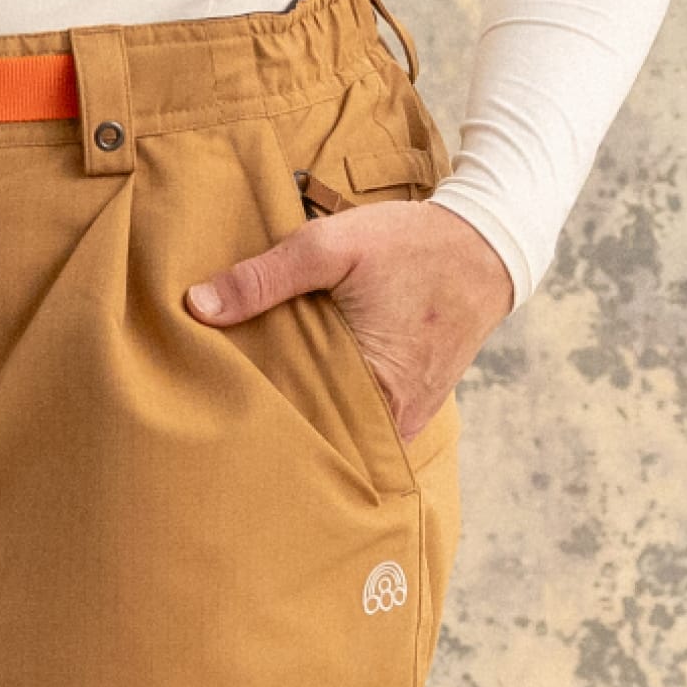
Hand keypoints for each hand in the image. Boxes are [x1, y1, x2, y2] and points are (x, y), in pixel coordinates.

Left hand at [185, 201, 513, 444]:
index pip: (298, 433)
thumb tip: (197, 305)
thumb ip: (265, 277)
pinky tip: (299, 398)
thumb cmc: (414, 244)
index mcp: (374, 391)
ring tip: (254, 412)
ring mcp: (405, 420)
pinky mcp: (412, 410)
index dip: (256, 428)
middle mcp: (393, 421)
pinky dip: (332, 412)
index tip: (217, 421)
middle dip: (275, 431)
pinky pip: (362, 424)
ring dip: (304, 422)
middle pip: (317, 442)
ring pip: (339, 436)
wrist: (489, 244)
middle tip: (223, 422)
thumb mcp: (335, 245)